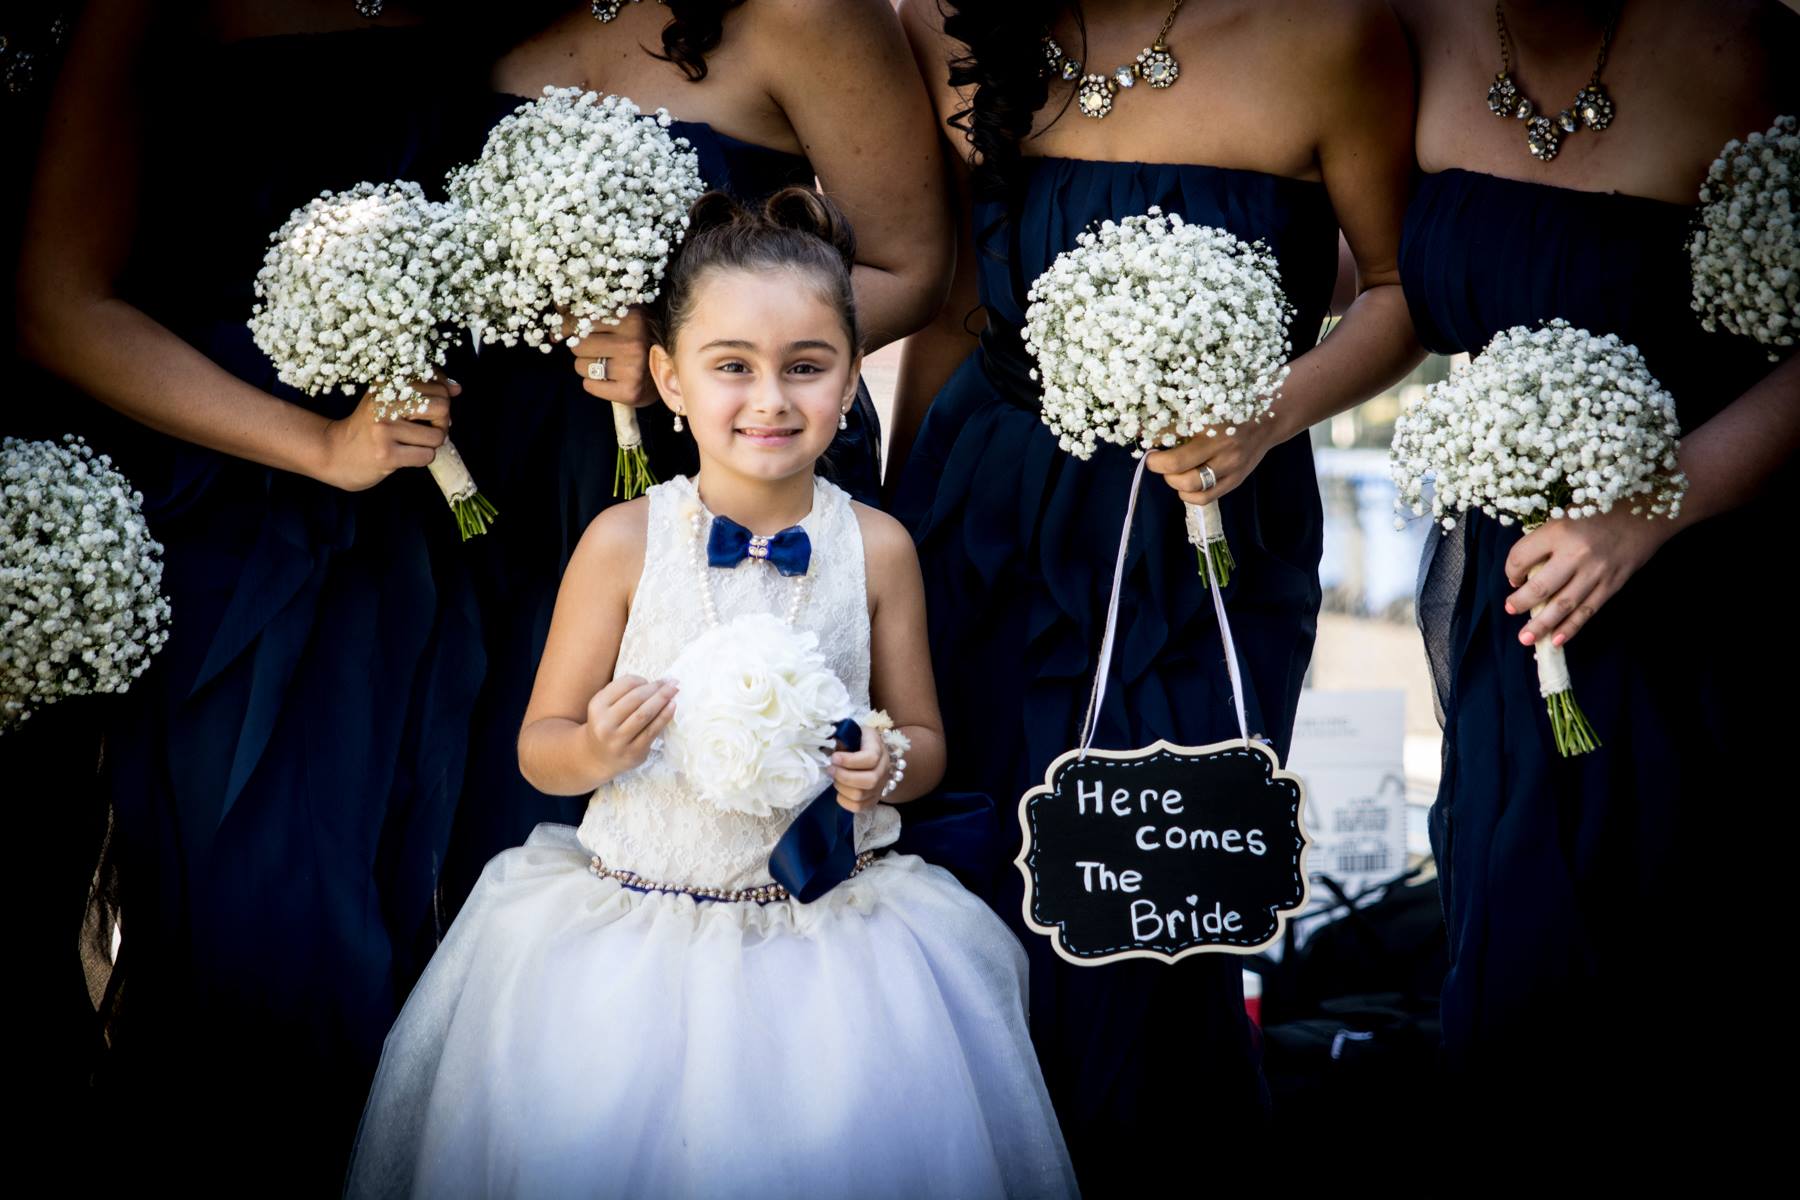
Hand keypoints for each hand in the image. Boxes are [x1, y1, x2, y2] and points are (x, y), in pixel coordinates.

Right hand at [317, 377, 456, 491]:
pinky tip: (406, 455)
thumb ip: (424, 389)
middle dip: (442, 422)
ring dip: (432, 444)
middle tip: (429, 429)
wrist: (335, 453)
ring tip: (414, 443)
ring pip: (437, 436)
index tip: (430, 410)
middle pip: (442, 406)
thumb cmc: (369, 426)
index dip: (442, 399)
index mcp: (387, 384)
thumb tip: (457, 389)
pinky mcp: (386, 455)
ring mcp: (384, 429)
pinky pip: (427, 456)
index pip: (435, 383)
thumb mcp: (389, 399)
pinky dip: (423, 458)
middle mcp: (384, 403)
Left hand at [565, 307, 656, 407]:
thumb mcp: (627, 317)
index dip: (568, 326)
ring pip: (581, 366)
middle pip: (577, 344)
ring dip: (587, 367)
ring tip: (608, 365)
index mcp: (632, 317)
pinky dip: (594, 384)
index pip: (581, 319)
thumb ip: (596, 310)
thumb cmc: (644, 341)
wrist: (673, 373)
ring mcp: (632, 368)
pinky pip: (590, 386)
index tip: (562, 332)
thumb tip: (558, 307)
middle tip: (600, 351)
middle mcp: (632, 342)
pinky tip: (610, 380)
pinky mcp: (629, 391)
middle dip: (582, 349)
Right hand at [583, 675, 677, 775]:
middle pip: (636, 698)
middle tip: (671, 682)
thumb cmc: (607, 726)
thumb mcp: (604, 706)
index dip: (641, 679)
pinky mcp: (633, 752)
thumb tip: (656, 682)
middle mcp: (605, 723)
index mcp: (597, 706)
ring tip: (675, 690)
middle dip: (656, 688)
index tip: (651, 680)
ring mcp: (619, 740)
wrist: (597, 758)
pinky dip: (664, 716)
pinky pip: (652, 731)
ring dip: (662, 699)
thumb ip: (623, 693)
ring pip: (644, 714)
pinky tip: (672, 706)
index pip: (624, 685)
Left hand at [828, 726, 892, 813]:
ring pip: (862, 795)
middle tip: (830, 769)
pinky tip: (839, 792)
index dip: (850, 761)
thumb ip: (840, 736)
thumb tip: (825, 741)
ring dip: (842, 788)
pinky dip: (844, 801)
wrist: (871, 753)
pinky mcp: (874, 798)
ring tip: (834, 779)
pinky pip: (859, 807)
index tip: (834, 758)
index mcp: (878, 747)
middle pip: (870, 781)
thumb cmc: (857, 740)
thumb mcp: (851, 732)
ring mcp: (881, 785)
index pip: (870, 758)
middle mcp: (884, 768)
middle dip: (844, 777)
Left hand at [1143, 416, 1284, 504]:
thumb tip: (1147, 425)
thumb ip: (1182, 415)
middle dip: (1157, 463)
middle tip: (1154, 459)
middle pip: (1176, 463)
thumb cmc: (1234, 408)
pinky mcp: (1236, 480)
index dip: (1150, 436)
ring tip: (1171, 471)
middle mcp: (1221, 444)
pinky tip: (1184, 485)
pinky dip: (1188, 495)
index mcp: (1212, 419)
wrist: (1270, 419)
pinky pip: (1205, 498)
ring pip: (1189, 484)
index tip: (1142, 437)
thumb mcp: (1209, 403)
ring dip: (1172, 480)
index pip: (1171, 431)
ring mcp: (1230, 465)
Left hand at [1503, 510, 1674, 647]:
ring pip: (1563, 605)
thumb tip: (1525, 572)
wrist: (1647, 514)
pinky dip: (1571, 627)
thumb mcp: (1565, 515)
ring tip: (1526, 638)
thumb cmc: (1599, 511)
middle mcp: (1575, 553)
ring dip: (1542, 624)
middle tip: (1510, 609)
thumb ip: (1545, 540)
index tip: (1514, 577)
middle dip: (1521, 602)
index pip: (1521, 557)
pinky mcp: (1612, 585)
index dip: (1512, 570)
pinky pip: (1587, 610)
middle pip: (1540, 586)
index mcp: (1558, 531)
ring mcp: (1596, 572)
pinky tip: (1556, 640)